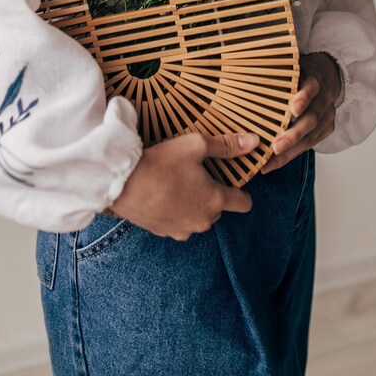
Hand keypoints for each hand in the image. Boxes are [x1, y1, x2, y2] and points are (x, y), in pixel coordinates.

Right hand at [110, 131, 258, 239]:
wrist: (122, 183)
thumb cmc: (162, 162)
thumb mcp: (196, 145)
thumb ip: (226, 145)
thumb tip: (254, 142)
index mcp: (215, 200)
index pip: (244, 203)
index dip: (242, 191)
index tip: (231, 180)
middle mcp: (203, 221)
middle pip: (218, 208)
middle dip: (211, 193)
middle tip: (194, 174)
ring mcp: (183, 230)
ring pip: (197, 216)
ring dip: (192, 204)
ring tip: (175, 183)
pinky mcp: (164, 233)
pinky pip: (178, 222)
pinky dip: (174, 211)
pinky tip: (162, 194)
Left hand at [260, 52, 340, 173]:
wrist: (328, 76)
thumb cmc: (299, 74)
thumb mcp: (291, 67)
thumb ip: (275, 73)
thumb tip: (241, 72)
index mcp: (314, 80)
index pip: (311, 88)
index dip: (303, 98)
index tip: (292, 109)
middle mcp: (324, 99)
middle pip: (311, 119)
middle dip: (293, 134)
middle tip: (276, 146)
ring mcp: (327, 116)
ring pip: (311, 137)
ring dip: (290, 151)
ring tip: (270, 162)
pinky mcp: (326, 129)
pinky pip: (310, 145)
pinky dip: (291, 155)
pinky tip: (274, 163)